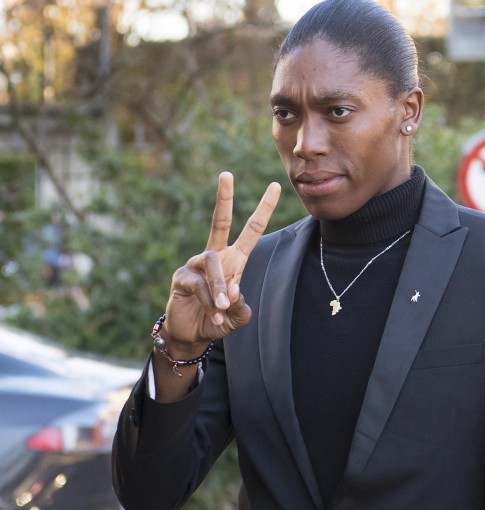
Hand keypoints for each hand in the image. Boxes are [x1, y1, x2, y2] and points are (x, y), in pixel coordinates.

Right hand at [162, 172, 280, 354]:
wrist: (191, 335)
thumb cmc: (217, 320)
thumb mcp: (238, 317)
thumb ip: (242, 307)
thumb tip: (234, 294)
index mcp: (234, 260)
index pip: (251, 230)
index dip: (263, 209)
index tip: (276, 186)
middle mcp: (215, 257)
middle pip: (219, 222)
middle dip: (223, 198)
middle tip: (226, 174)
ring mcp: (195, 265)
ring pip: (214, 265)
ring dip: (221, 288)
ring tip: (224, 308)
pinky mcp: (182, 278)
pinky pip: (200, 285)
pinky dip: (209, 300)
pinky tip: (214, 313)